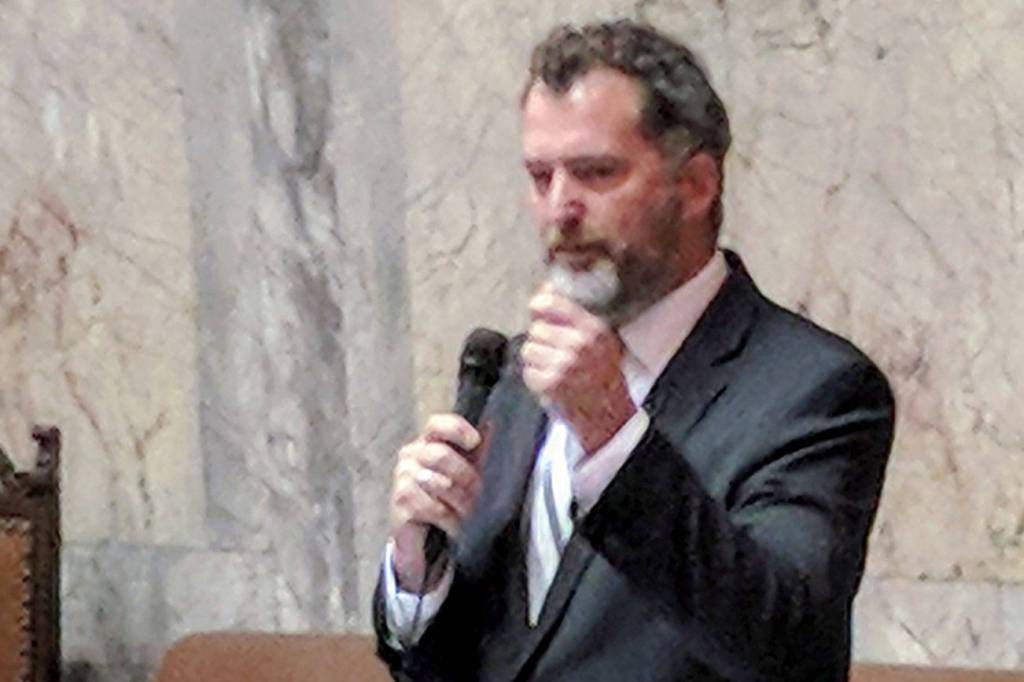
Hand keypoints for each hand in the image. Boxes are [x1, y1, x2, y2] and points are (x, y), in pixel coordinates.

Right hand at [388, 414, 489, 590]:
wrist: (423, 542)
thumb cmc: (446, 501)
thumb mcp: (466, 474)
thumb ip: (478, 452)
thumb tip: (493, 426)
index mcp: (427, 443)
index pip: (437, 425)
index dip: (457, 430)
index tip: (475, 442)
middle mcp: (410, 456)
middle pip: (442, 455)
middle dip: (468, 477)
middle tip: (481, 494)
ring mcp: (402, 479)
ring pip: (441, 483)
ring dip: (462, 503)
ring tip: (471, 514)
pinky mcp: (400, 504)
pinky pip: (433, 508)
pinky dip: (451, 520)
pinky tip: (456, 527)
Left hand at [521, 283, 636, 453]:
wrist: (608, 415)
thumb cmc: (602, 373)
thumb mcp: (600, 337)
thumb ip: (573, 311)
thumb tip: (545, 286)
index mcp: (594, 328)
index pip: (551, 303)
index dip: (540, 306)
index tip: (539, 311)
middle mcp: (580, 344)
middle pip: (536, 329)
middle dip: (541, 340)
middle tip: (555, 351)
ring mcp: (564, 365)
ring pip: (529, 349)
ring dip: (536, 360)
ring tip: (554, 367)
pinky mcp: (550, 385)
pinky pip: (528, 372)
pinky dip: (535, 378)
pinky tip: (551, 382)